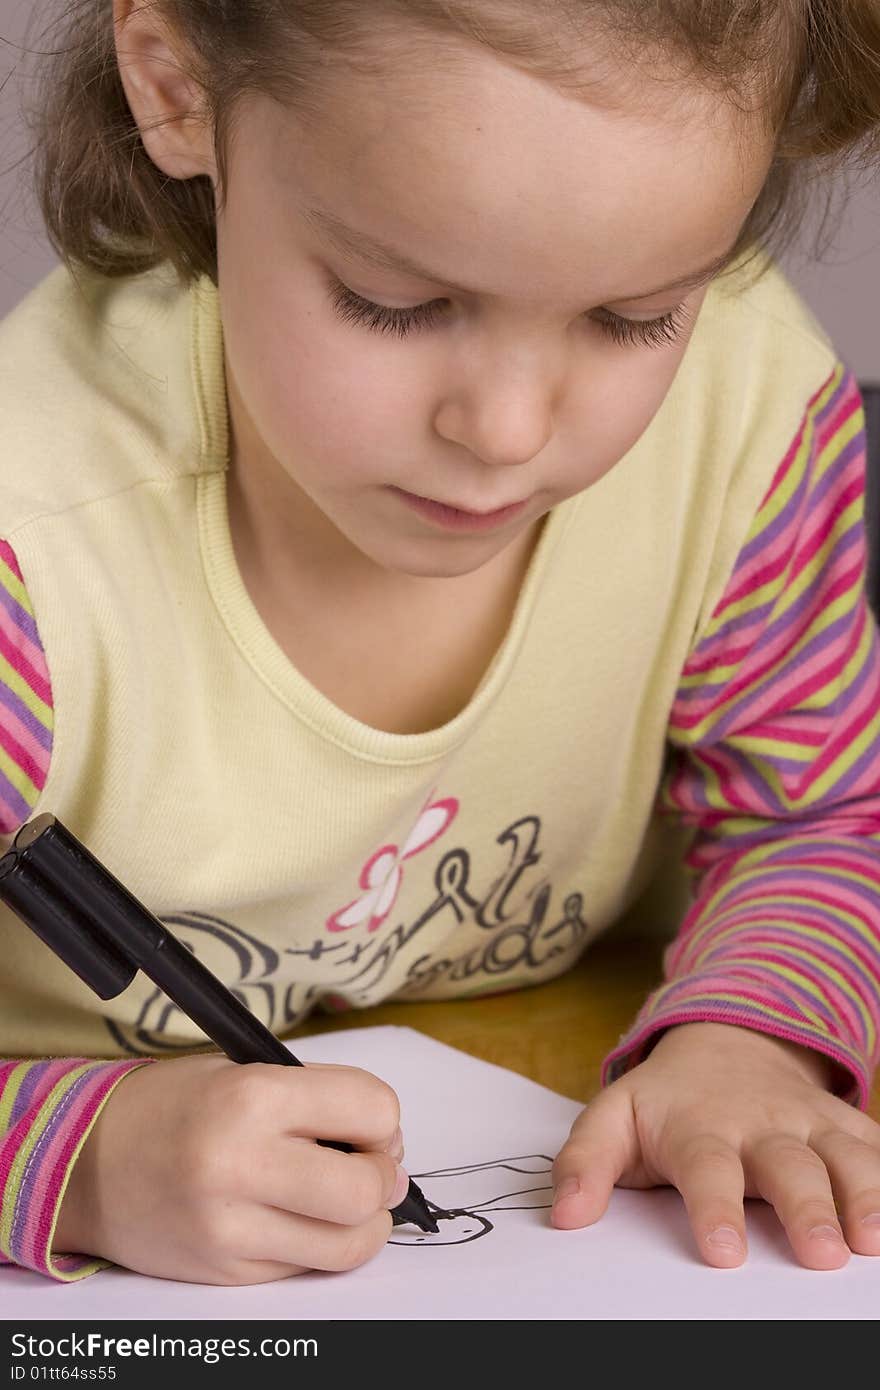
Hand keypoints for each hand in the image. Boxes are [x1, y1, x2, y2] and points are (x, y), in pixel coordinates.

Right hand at [53, 1055, 407, 1284]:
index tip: (371, 1123)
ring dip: (366, 1222)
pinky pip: (307, 1268)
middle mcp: (242, 1163)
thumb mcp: (241, 1071)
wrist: (86, 1162)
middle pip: (365, 1189)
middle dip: (384, 1177)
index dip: (383, 1118)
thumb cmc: (173, 1108)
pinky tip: (304, 1219)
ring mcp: (231, 1226)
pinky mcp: (226, 1271)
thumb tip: (386, 1142)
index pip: (370, 1109)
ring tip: (348, 1200)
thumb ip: (314, 1098)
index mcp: (251, 1096)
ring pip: (348, 1244)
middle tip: (372, 1166)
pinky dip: (322, 1245)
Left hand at [551, 1021, 879, 1268]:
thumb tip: (564, 1216)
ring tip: (871, 1239)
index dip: (715, 1208)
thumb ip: (584, 1162)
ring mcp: (808, 1122)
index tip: (723, 1252)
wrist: (726, 1041)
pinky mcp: (843, 1124)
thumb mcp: (613, 1117)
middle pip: (788, 1167)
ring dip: (863, 1194)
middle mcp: (760, 1124)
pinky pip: (874, 1146)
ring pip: (843, 1156)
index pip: (708, 1169)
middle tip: (821, 1254)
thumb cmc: (666, 1101)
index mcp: (699, 1128)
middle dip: (806, 1209)